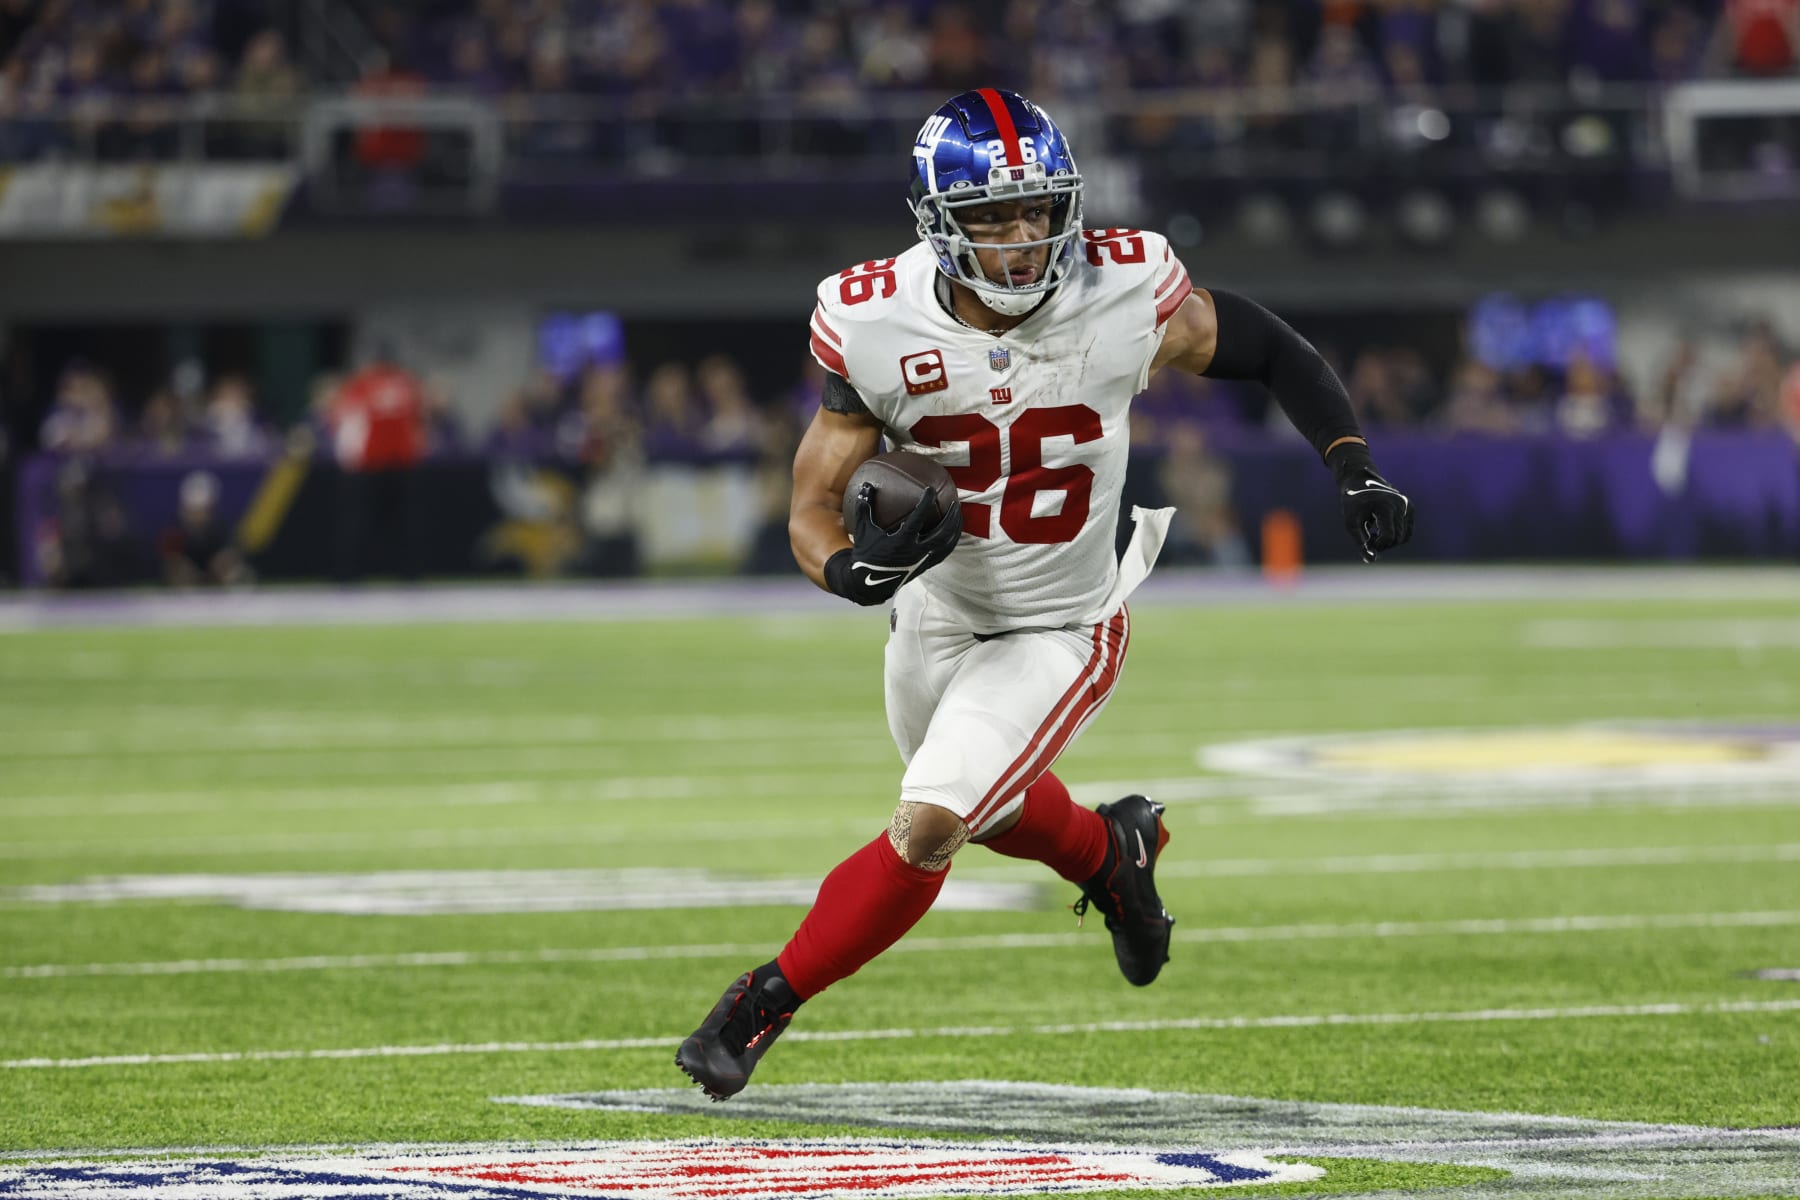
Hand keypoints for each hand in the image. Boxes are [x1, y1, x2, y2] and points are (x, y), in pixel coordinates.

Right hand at [825, 484, 961, 605]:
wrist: (869, 583)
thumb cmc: (865, 554)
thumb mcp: (862, 530)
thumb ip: (864, 507)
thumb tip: (867, 485)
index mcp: (901, 541)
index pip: (918, 518)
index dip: (926, 502)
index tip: (931, 490)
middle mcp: (916, 551)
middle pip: (941, 532)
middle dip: (950, 517)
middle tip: (955, 503)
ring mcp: (922, 560)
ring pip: (946, 544)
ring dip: (955, 529)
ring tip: (958, 515)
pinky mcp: (925, 566)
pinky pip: (944, 553)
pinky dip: (951, 541)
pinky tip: (953, 532)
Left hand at [1330, 446, 1412, 562]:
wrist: (1360, 481)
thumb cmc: (1353, 504)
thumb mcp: (1351, 524)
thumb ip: (1361, 543)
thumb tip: (1371, 560)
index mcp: (1385, 506)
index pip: (1388, 537)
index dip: (1377, 546)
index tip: (1367, 542)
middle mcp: (1399, 504)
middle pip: (1397, 539)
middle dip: (1383, 544)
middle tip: (1369, 539)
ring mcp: (1407, 505)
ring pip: (1404, 537)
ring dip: (1390, 542)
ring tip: (1375, 534)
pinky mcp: (1410, 507)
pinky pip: (1408, 531)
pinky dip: (1397, 535)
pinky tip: (1383, 530)